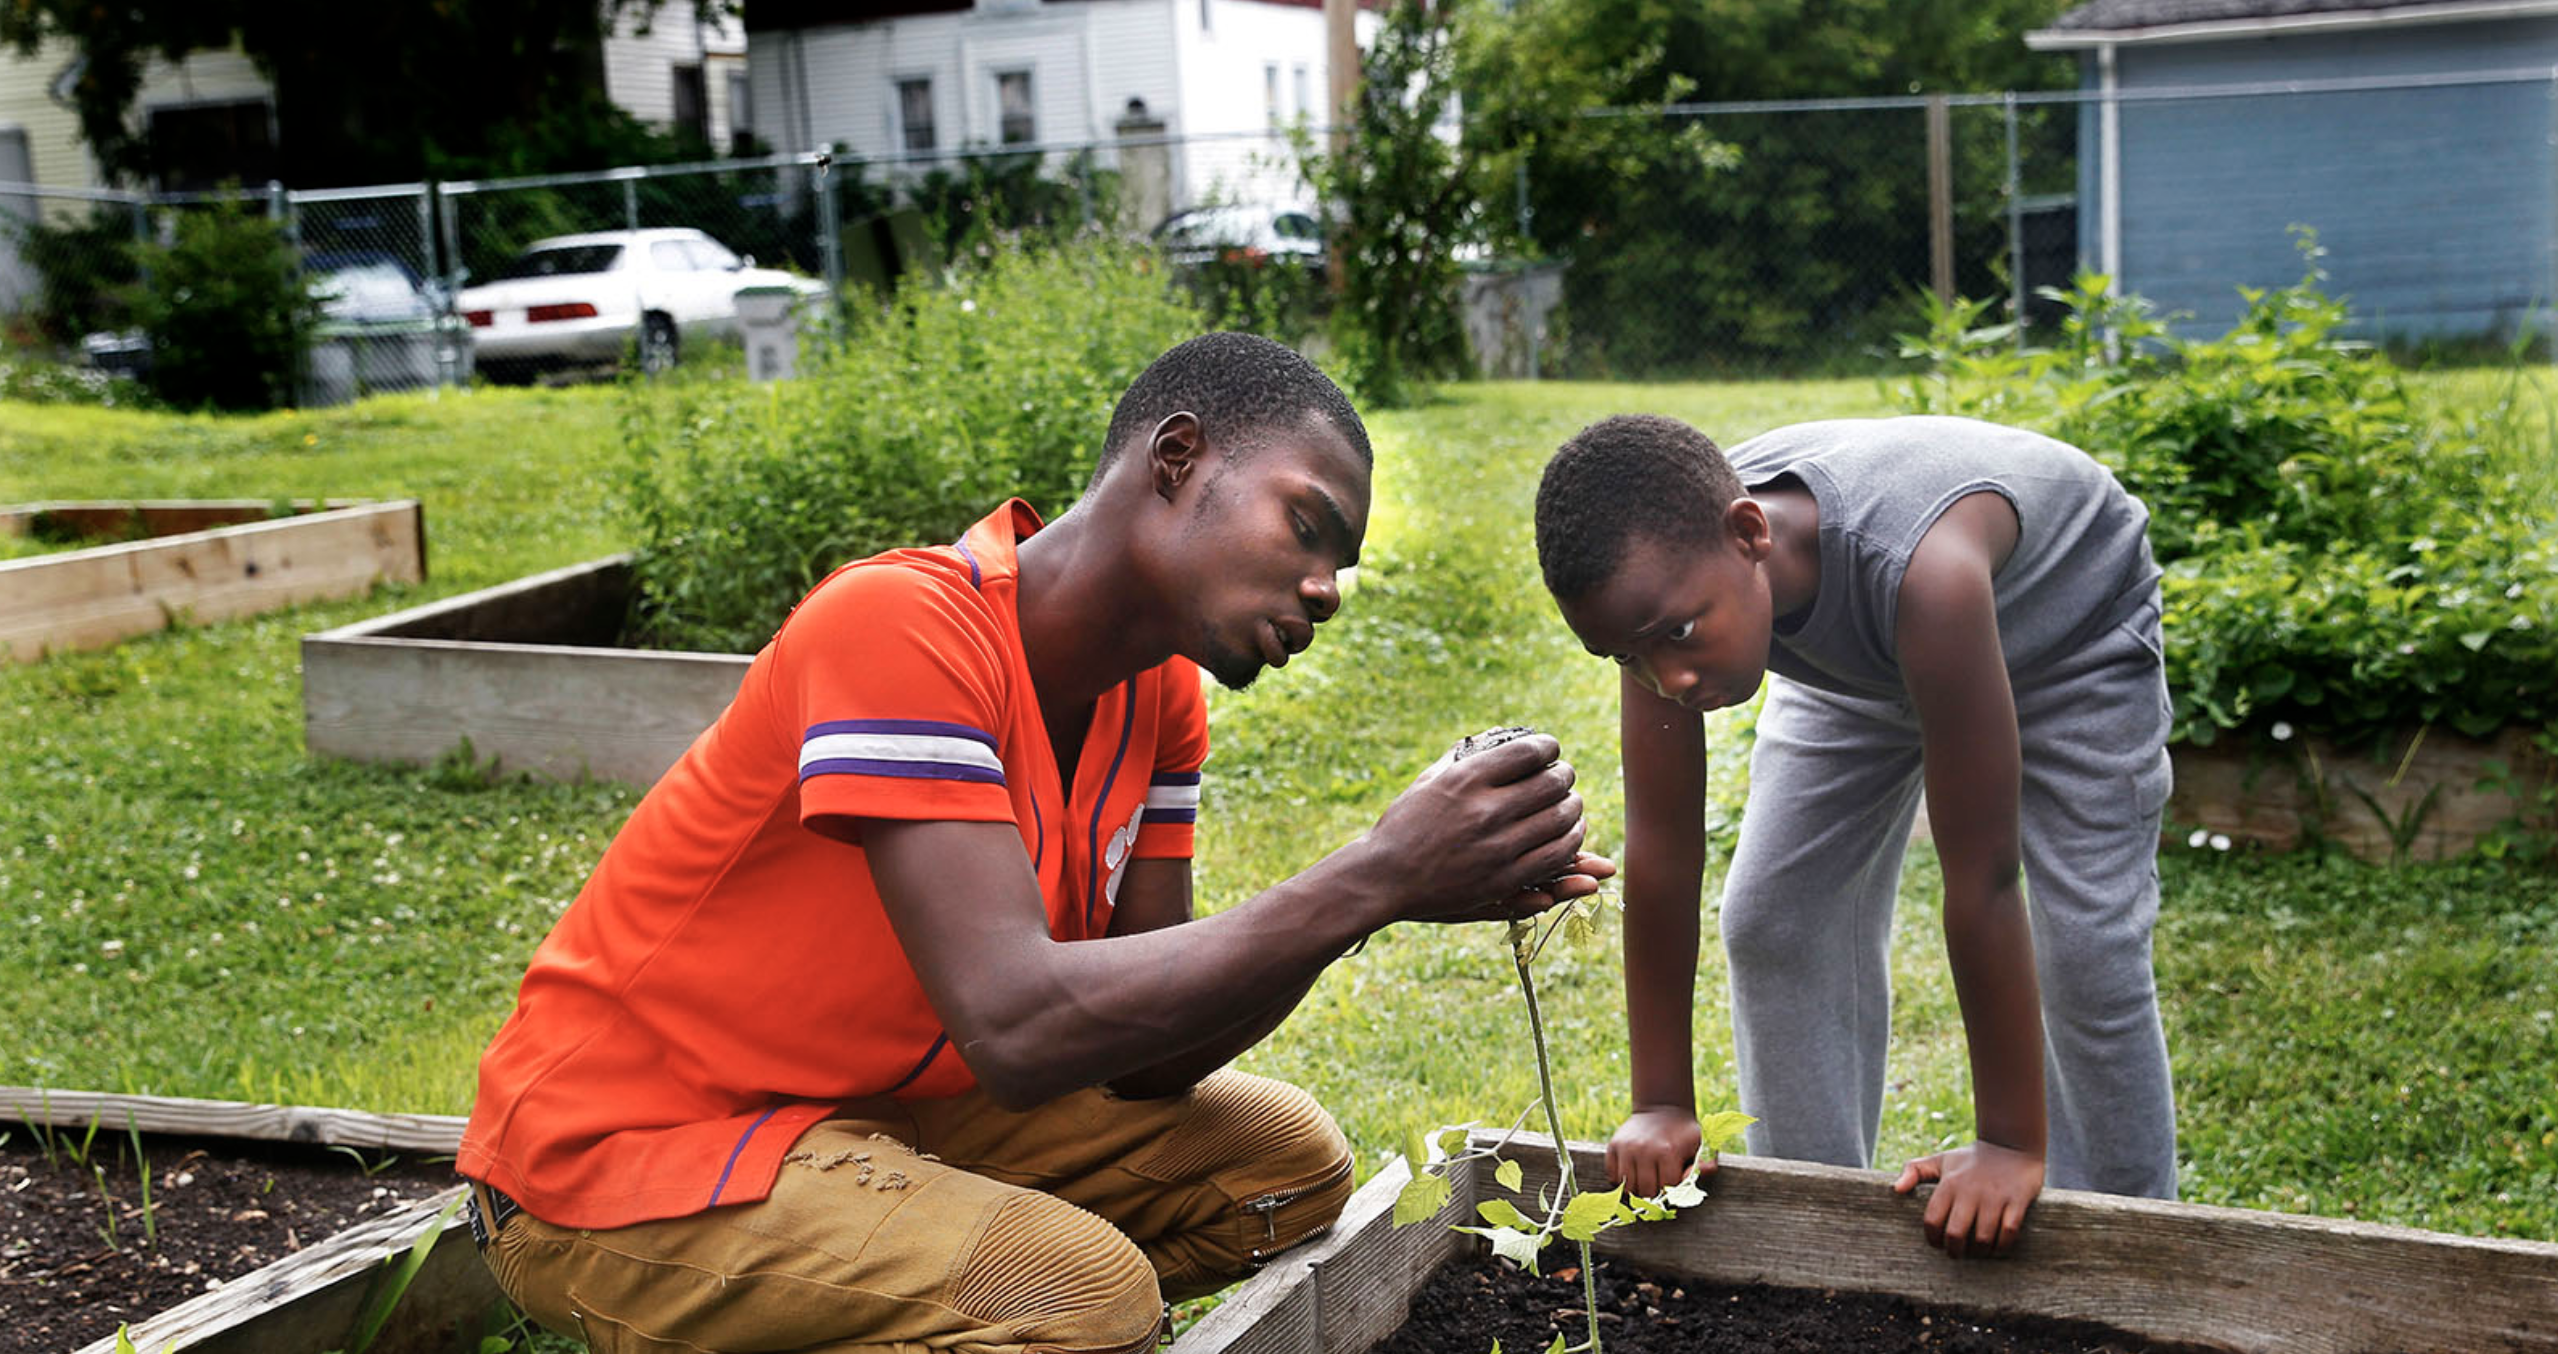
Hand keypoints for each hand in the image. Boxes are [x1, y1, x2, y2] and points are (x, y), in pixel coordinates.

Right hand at [1358, 732, 1590, 925]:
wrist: (1383, 878)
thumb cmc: (1404, 824)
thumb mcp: (1429, 781)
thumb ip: (1465, 755)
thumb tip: (1501, 731)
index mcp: (1466, 779)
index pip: (1530, 752)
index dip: (1549, 746)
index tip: (1551, 749)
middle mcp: (1485, 810)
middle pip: (1553, 783)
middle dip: (1565, 775)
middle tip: (1563, 777)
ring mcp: (1497, 847)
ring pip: (1561, 819)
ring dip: (1573, 807)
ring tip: (1569, 804)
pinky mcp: (1504, 879)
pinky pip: (1556, 855)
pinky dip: (1571, 841)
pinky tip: (1568, 834)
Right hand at [1606, 1105, 1709, 1198]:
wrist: (1662, 1109)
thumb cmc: (1684, 1133)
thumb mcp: (1701, 1145)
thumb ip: (1705, 1167)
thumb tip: (1690, 1185)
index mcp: (1667, 1152)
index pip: (1666, 1189)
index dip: (1672, 1190)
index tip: (1674, 1183)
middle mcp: (1644, 1150)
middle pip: (1646, 1191)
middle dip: (1655, 1194)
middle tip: (1660, 1186)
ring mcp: (1626, 1148)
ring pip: (1628, 1187)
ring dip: (1638, 1190)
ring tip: (1647, 1182)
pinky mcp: (1613, 1146)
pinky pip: (1613, 1177)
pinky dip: (1622, 1182)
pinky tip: (1633, 1175)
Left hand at [1893, 1140, 2043, 1257]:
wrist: (2011, 1143)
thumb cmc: (1972, 1159)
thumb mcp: (1941, 1160)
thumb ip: (1915, 1171)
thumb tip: (1896, 1189)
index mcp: (1949, 1184)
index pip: (1932, 1220)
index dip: (1932, 1238)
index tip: (1937, 1244)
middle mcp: (1970, 1191)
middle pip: (1955, 1233)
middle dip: (1954, 1251)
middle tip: (1956, 1254)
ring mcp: (1995, 1197)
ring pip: (1983, 1237)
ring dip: (1979, 1252)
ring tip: (1978, 1252)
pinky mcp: (2017, 1200)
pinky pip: (2009, 1232)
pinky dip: (2003, 1245)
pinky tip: (1998, 1247)